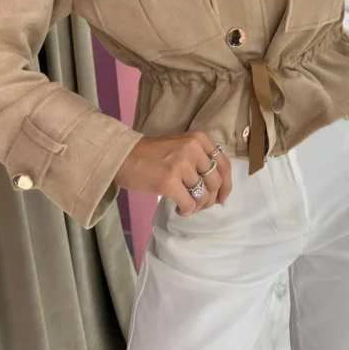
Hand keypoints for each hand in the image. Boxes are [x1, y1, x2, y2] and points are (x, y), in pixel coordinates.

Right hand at [115, 131, 231, 215]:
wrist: (122, 157)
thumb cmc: (151, 154)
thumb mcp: (180, 146)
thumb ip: (198, 159)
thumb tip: (217, 188)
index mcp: (198, 139)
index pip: (223, 164)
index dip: (226, 184)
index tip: (222, 197)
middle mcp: (192, 149)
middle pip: (215, 182)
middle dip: (211, 199)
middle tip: (201, 205)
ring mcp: (181, 165)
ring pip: (203, 195)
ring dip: (198, 206)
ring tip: (188, 206)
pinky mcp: (169, 181)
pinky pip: (189, 204)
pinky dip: (187, 210)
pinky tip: (179, 209)